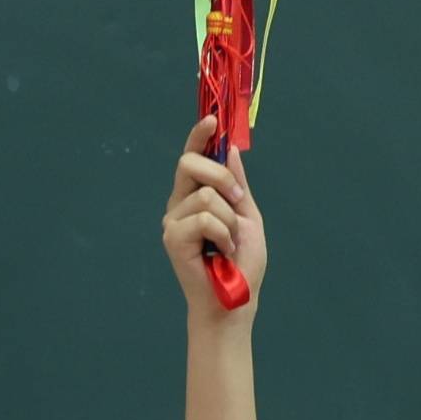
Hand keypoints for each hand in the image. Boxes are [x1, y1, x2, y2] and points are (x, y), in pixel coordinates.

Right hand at [166, 144, 264, 315]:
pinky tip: (221, 252)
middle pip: (189, 163)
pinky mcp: (172, 237)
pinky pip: (204, 218)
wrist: (236, 299)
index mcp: (197, 195)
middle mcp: (180, 204)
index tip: (212, 120)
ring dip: (230, 220)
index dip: (199, 136)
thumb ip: (237, 185)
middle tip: (238, 201)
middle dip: (221, 177)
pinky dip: (223, 234)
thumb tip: (230, 150)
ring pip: (206, 196)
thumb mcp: (247, 216)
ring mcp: (173, 220)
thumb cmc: (242, 263)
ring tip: (229, 243)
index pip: (193, 157)